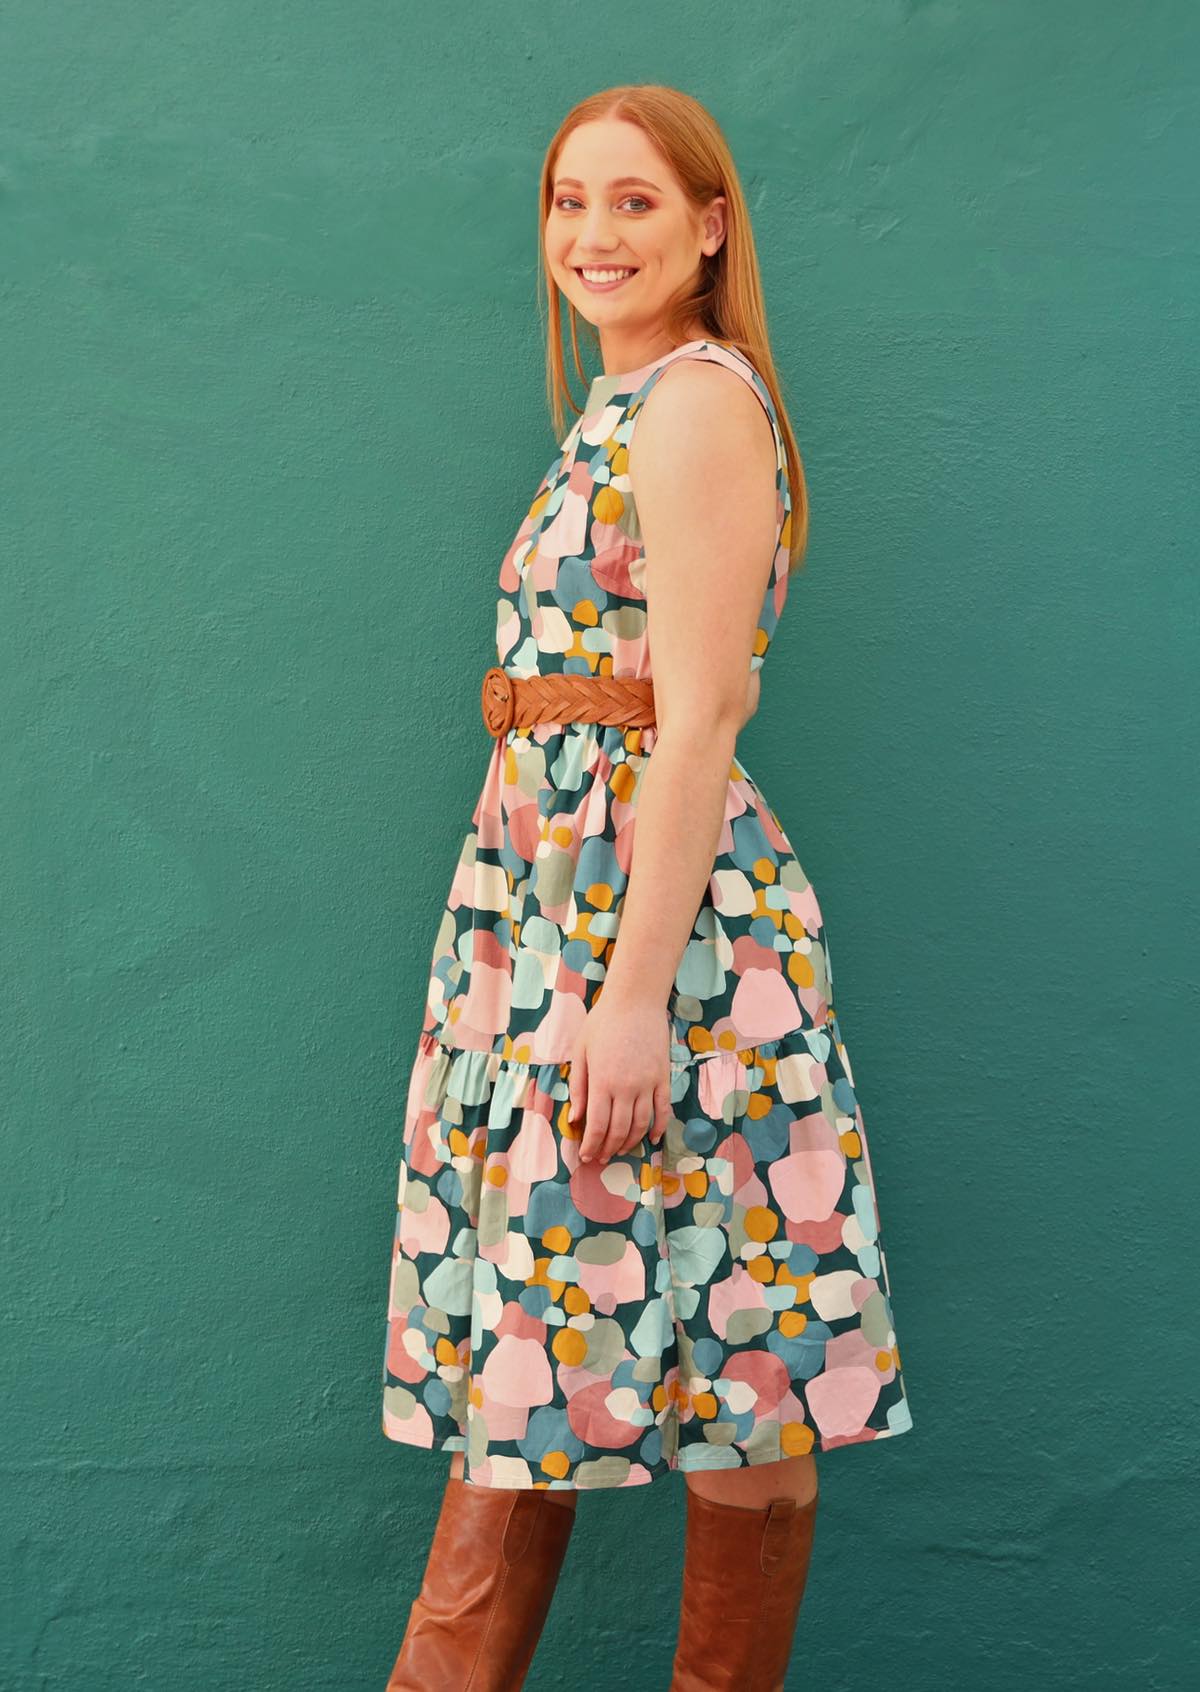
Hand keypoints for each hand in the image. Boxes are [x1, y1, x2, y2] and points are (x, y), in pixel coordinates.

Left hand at [567, 993, 672, 1163]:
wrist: (635, 1001)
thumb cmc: (603, 1023)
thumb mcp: (581, 1051)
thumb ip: (579, 1087)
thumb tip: (575, 1118)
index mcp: (602, 1081)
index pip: (596, 1125)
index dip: (591, 1145)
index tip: (586, 1156)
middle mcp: (626, 1087)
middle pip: (618, 1129)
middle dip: (608, 1148)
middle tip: (601, 1158)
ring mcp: (647, 1083)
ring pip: (641, 1124)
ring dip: (630, 1142)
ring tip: (621, 1150)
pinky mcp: (663, 1078)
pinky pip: (663, 1109)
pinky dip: (659, 1127)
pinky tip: (652, 1138)